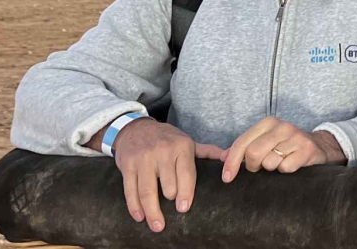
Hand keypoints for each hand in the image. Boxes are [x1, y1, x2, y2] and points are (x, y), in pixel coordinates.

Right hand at [105, 117, 197, 232]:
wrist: (136, 129)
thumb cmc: (166, 139)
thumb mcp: (187, 141)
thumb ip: (207, 151)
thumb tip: (229, 157)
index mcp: (181, 146)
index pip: (186, 172)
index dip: (186, 192)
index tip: (184, 208)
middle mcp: (162, 152)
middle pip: (167, 184)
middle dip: (170, 200)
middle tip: (172, 217)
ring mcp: (143, 159)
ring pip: (147, 190)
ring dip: (152, 211)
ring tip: (158, 226)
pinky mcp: (127, 165)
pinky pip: (130, 189)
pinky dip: (134, 206)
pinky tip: (140, 217)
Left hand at [197, 117, 343, 181]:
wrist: (318, 146)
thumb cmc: (285, 146)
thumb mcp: (263, 141)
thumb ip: (243, 148)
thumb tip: (222, 158)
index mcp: (267, 123)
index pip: (242, 143)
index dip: (232, 162)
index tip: (227, 178)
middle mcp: (282, 127)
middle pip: (253, 153)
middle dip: (253, 166)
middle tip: (260, 168)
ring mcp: (296, 137)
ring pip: (269, 163)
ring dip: (272, 168)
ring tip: (279, 162)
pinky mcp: (307, 149)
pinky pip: (285, 168)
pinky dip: (285, 171)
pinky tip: (291, 164)